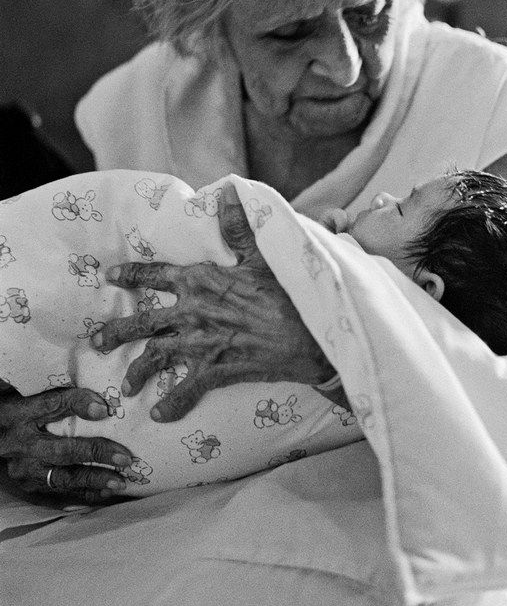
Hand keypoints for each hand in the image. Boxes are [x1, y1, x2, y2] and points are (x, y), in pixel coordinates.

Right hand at [0, 387, 132, 502]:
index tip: (104, 409)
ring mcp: (23, 468)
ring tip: (120, 481)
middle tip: (125, 458)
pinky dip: (83, 491)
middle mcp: (21, 443)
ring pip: (61, 477)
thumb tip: (99, 401)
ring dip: (93, 479)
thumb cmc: (18, 412)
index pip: (52, 406)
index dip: (78, 405)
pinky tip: (104, 491)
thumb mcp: (30, 397)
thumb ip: (59, 395)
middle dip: (96, 453)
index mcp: (22, 413)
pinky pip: (58, 490)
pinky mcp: (27, 483)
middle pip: (62, 449)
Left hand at [93, 182, 334, 421]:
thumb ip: (238, 226)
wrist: (309, 335)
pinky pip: (185, 392)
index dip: (131, 274)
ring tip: (125, 388)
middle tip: (97, 342)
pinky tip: (159, 416)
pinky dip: (172, 406)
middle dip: (117, 332)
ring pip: (156, 358)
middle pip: (144, 323)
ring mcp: (201, 344)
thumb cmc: (286, 292)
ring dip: (137, 374)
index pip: (156, 274)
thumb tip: (229, 189)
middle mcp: (192, 312)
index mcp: (201, 280)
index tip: (110, 276)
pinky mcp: (215, 371)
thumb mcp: (261, 255)